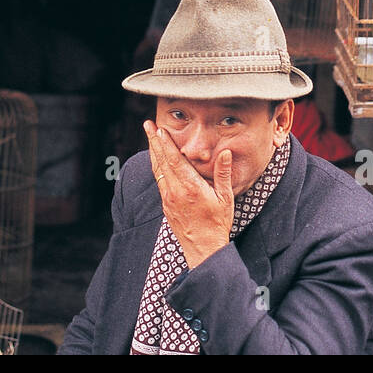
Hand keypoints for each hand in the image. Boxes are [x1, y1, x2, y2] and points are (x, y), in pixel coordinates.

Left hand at [144, 120, 233, 269]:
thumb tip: (225, 152)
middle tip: (147, 124)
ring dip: (153, 152)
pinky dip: (156, 166)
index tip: (159, 128)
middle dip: (154, 141)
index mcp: (190, 187)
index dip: (166, 142)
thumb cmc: (217, 223)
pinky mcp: (165, 205)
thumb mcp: (225, 197)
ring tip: (149, 137)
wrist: (203, 248)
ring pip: (157, 170)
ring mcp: (168, 198)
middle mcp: (175, 191)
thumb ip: (223, 173)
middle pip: (161, 161)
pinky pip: (158, 180)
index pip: (174, 159)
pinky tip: (156, 159)